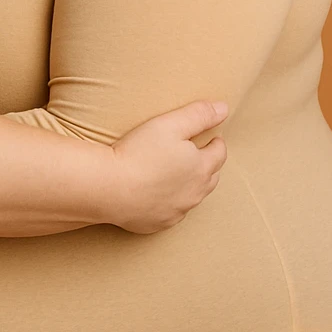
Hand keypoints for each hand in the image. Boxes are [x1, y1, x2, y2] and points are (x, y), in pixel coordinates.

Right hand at [108, 100, 228, 233]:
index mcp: (201, 168)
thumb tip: (224, 108)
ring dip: (192, 186)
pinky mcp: (158, 224)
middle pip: (211, 178)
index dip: (216, 143)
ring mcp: (177, 211)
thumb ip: (199, 115)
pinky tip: (160, 196)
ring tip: (181, 175)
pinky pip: (172, 213)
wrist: (108, 187)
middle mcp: (194, 193)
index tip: (212, 137)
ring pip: (193, 197)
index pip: (219, 153)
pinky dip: (171, 203)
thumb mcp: (169, 124)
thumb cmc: (138, 153)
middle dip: (208, 165)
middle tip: (199, 155)